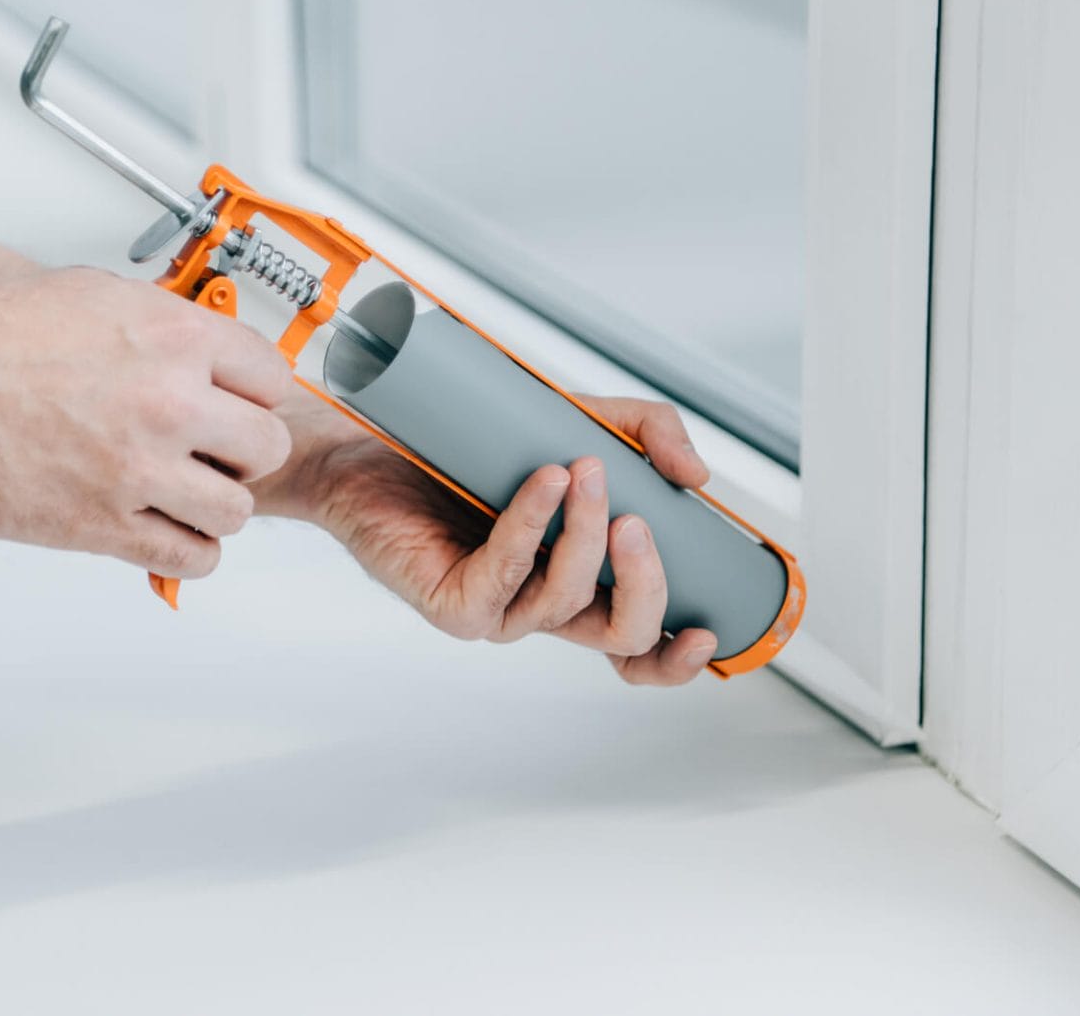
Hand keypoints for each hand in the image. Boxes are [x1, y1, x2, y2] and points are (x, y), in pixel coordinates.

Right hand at [0, 267, 294, 577]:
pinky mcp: (106, 524)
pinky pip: (191, 556)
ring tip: (183, 494)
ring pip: (236, 510)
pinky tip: (164, 530)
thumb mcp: (94, 297)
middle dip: (243, 451)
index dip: (254, 395)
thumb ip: (161, 327)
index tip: (240, 406)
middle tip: (213, 452)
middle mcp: (168, 402)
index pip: (272, 378)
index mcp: (173, 337)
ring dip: (214, 505)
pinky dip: (187, 550)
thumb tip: (200, 348)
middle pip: (267, 446)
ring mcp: (140, 468)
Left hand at [275, 394, 720, 684]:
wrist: (370, 440)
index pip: (638, 646)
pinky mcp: (452, 602)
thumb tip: (697, 477)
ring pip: (567, 600)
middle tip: (638, 519)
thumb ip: (648, 435)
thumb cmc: (470, 442)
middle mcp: (541, 606)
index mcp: (579, 583)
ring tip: (583, 468)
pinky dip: (531, 525)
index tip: (710, 630)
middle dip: (646, 585)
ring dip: (585, 534)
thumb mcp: (578, 420)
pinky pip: (503, 574)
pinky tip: (544, 481)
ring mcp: (498, 610)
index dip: (676, 659)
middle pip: (621, 638)